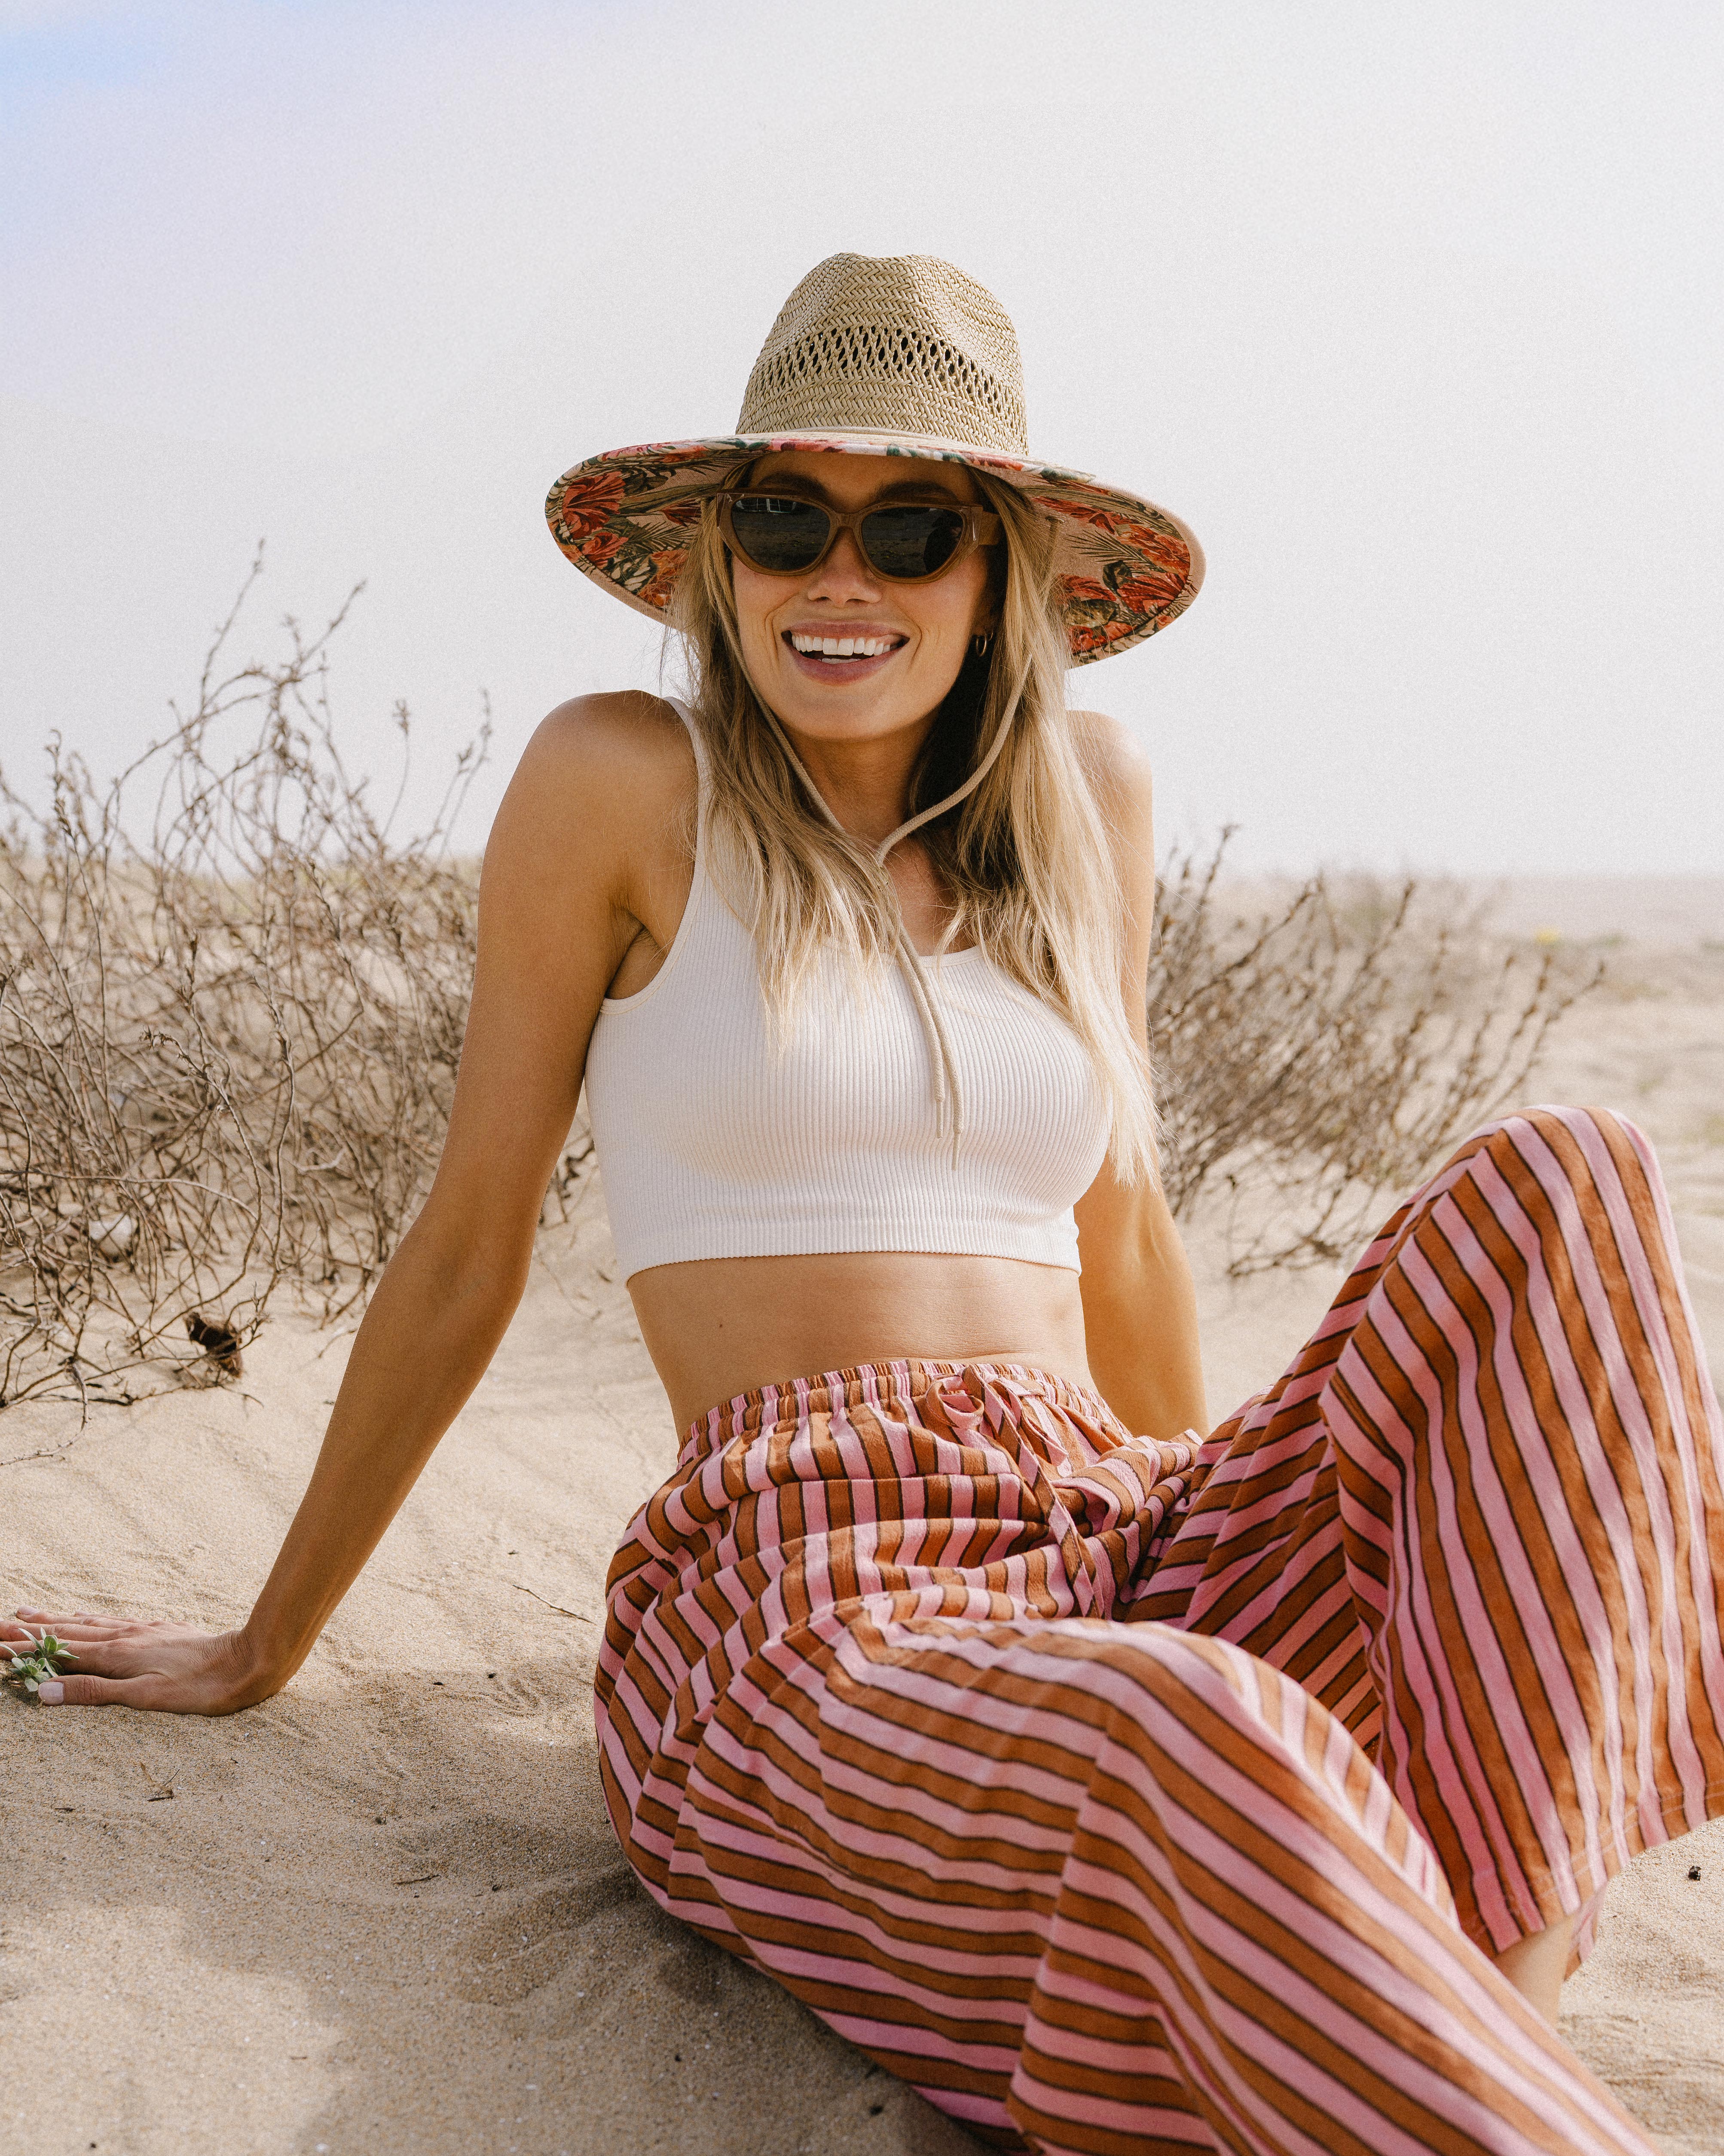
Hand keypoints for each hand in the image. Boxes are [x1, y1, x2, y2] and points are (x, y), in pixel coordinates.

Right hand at [3, 1608, 279, 1714]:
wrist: (245, 1661)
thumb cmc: (199, 1688)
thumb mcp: (144, 1698)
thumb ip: (95, 1692)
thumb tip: (45, 1692)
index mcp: (116, 1654)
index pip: (58, 1652)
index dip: (24, 1649)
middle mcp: (124, 1636)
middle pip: (66, 1632)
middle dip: (29, 1630)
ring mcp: (140, 1630)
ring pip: (87, 1622)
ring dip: (54, 1620)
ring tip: (28, 1613)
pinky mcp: (156, 1629)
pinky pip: (110, 1621)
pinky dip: (86, 1619)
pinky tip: (84, 1618)